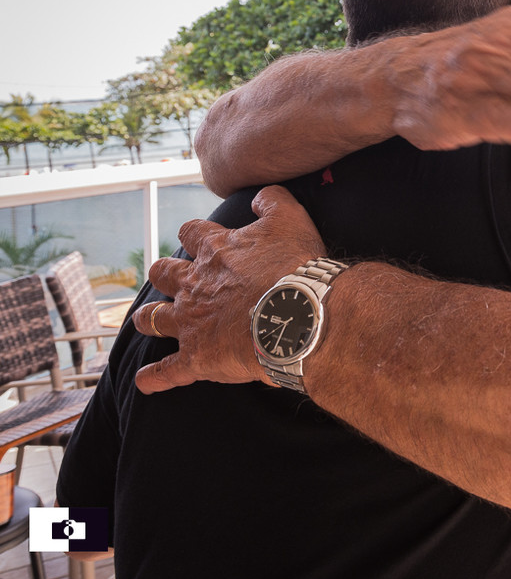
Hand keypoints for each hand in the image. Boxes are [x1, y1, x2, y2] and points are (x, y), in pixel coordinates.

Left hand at [132, 186, 326, 393]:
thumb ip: (272, 201)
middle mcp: (194, 285)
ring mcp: (191, 322)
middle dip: (163, 274)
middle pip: (164, 274)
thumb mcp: (291, 219)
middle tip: (167, 277)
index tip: (197, 237)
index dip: (194, 235)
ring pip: (154, 319)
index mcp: (215, 251)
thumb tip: (260, 197)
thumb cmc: (295, 267)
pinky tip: (145, 382)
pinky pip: (167, 371)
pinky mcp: (196, 357)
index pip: (192, 234)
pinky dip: (154, 377)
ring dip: (148, 319)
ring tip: (144, 320)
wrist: (298, 316)